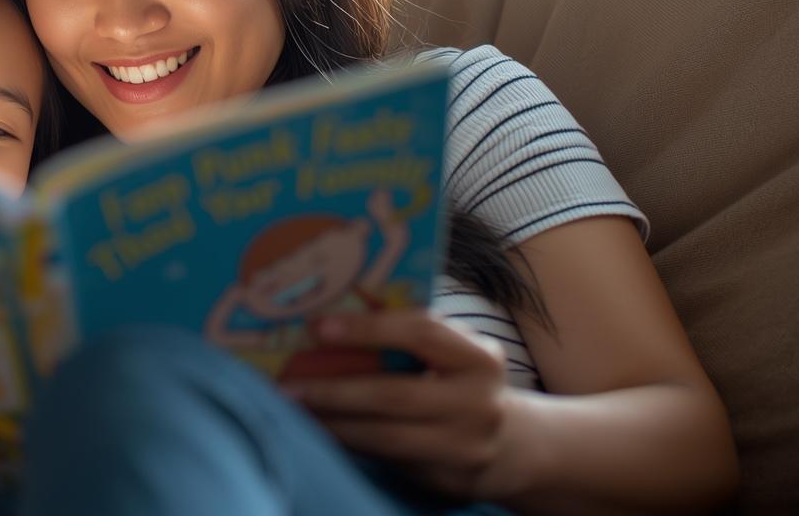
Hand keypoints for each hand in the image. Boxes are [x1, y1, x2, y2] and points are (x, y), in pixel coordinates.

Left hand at [281, 310, 526, 500]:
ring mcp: (465, 448)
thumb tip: (330, 318)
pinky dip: (348, 445)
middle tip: (287, 386)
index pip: (423, 332)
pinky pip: (386, 461)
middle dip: (334, 390)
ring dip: (332, 423)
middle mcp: (479, 404)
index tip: (318, 327)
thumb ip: (410, 335)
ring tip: (293, 410)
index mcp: (480, 358)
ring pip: (385, 437)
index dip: (369, 328)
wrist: (511, 445)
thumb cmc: (462, 383)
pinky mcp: (448, 481)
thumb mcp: (454, 353)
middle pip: (394, 395)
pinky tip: (319, 432)